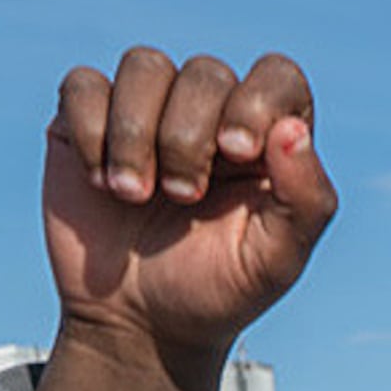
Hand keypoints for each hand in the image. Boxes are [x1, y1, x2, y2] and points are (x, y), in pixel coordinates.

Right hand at [34, 51, 334, 390]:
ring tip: (136, 195)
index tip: (237, 153)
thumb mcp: (279, 259)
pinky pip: (84, 84)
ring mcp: (147, 112)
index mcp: (266, 139)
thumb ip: (306, 198)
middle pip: (205, 72)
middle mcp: (210, 114)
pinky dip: (92, 129)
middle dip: (189, 136)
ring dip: (137, 132)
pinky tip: (102, 182)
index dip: (257, 100)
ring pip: (144, 65)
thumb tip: (293, 129)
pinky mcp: (88, 121)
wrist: (143, 324)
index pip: (277, 75)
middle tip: (185, 198)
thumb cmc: (221, 289)